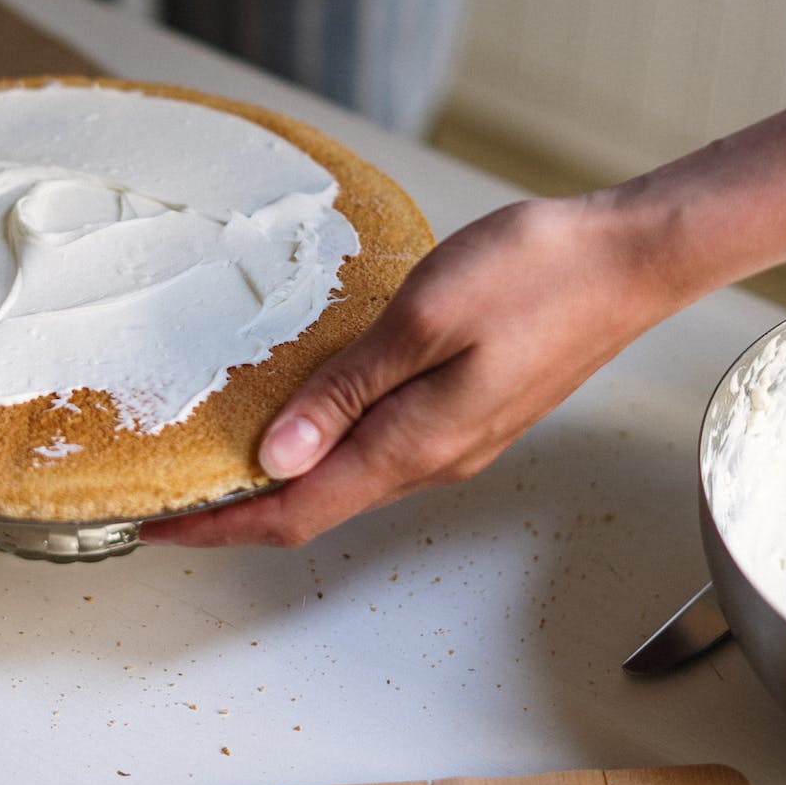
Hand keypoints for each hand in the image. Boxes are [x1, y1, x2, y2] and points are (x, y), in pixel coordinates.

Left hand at [145, 193, 679, 546]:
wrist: (631, 258)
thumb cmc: (537, 274)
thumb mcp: (423, 319)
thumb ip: (345, 391)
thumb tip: (277, 457)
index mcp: (416, 442)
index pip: (296, 511)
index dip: (219, 526)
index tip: (154, 525)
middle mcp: (435, 458)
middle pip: (316, 506)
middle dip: (238, 509)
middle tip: (169, 492)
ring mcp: (457, 438)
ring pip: (349, 478)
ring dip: (282, 478)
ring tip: (221, 453)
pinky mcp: (471, 410)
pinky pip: (380, 447)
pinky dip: (325, 443)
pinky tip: (305, 412)